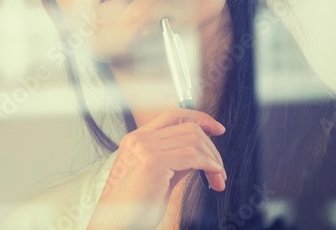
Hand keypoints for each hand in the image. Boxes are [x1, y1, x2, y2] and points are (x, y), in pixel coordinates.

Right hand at [88, 109, 226, 229]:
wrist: (115, 221)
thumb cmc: (133, 206)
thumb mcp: (156, 177)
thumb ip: (174, 160)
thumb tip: (199, 154)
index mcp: (137, 139)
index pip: (172, 116)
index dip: (199, 118)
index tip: (217, 129)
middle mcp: (139, 138)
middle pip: (188, 127)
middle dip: (211, 147)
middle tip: (219, 170)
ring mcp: (144, 147)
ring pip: (193, 139)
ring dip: (213, 158)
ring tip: (218, 178)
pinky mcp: (153, 162)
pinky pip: (192, 156)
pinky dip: (210, 165)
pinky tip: (214, 176)